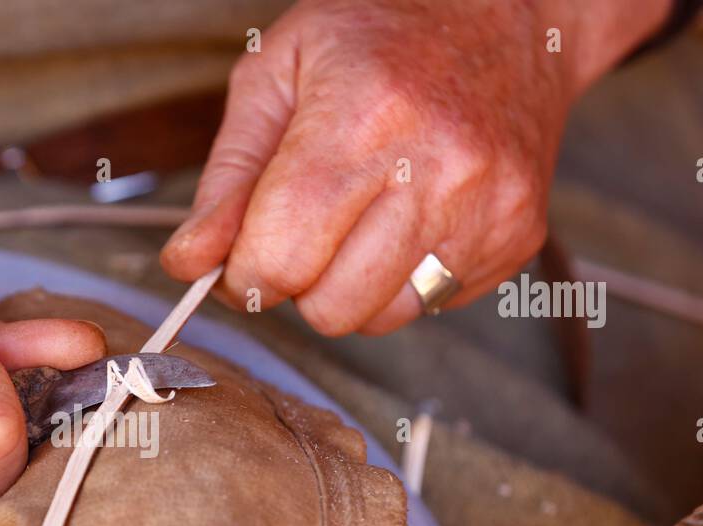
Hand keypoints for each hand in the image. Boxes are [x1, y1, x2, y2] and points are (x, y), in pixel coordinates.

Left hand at [161, 0, 668, 333]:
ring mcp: (485, 208)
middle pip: (326, 305)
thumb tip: (187, 262)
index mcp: (363, 116)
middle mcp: (436, 168)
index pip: (280, 256)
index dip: (243, 272)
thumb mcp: (276, 75)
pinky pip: (426, 306)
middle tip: (300, 232)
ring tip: (356, 221)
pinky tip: (408, 219)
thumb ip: (225, 179)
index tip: (242, 253)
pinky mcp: (515, 237)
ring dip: (345, 288)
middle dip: (294, 284)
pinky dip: (399, 280)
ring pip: (375, 319)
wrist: (507, 12)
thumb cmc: (377, 35)